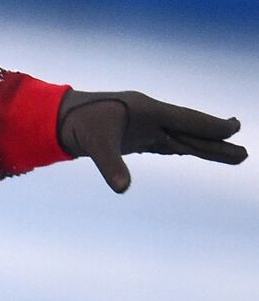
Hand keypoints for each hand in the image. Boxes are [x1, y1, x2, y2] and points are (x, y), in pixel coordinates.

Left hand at [57, 88, 246, 193]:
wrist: (60, 117)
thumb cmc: (79, 124)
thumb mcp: (95, 144)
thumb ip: (111, 166)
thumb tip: (123, 189)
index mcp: (147, 111)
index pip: (186, 121)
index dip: (210, 126)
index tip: (234, 129)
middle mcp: (151, 117)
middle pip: (191, 133)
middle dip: (217, 143)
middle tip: (244, 154)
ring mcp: (144, 127)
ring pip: (181, 139)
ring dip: (205, 148)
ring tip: (233, 155)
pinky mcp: (135, 137)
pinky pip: (165, 143)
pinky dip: (183, 147)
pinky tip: (194, 150)